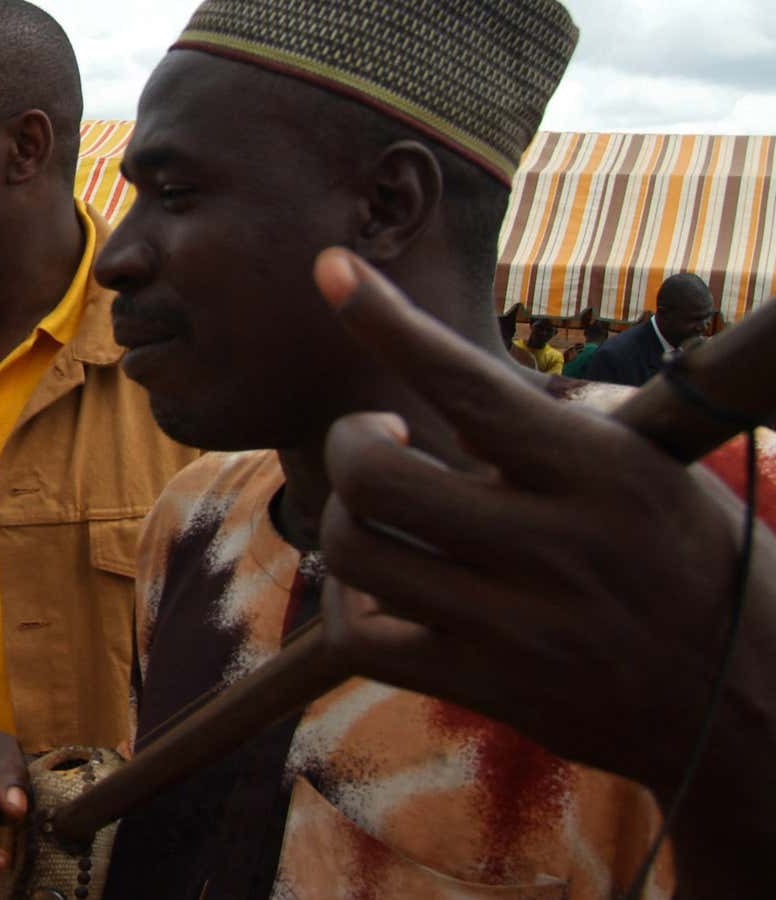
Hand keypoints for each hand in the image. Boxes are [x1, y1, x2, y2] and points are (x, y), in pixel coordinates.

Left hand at [310, 247, 762, 791]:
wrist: (750, 703)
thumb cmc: (694, 565)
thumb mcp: (655, 474)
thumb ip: (557, 431)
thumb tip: (457, 379)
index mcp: (603, 472)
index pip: (469, 384)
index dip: (388, 324)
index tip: (332, 271)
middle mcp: (556, 547)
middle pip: (376, 476)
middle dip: (350, 442)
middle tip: (379, 439)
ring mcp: (517, 626)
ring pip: (356, 553)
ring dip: (344, 519)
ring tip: (378, 510)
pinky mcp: (486, 687)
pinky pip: (361, 639)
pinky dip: (347, 605)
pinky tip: (377, 589)